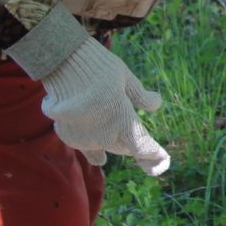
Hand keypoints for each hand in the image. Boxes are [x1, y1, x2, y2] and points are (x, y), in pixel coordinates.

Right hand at [39, 37, 170, 175]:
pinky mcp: (67, 135)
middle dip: (132, 145)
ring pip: (104, 148)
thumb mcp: (125, 77)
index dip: (155, 156)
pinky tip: (90, 130)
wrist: (61, 65)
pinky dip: (90, 139)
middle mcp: (105, 137)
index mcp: (124, 123)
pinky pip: (84, 144)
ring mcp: (84, 139)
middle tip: (138, 142)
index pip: (143, 148)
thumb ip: (140, 95)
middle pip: (124, 148)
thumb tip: (156, 104)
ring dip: (110, 141)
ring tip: (112, 138)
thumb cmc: (98, 68)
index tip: (163, 161)